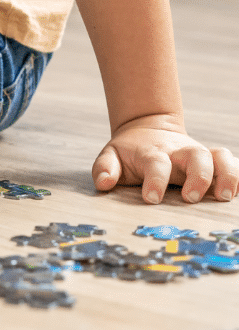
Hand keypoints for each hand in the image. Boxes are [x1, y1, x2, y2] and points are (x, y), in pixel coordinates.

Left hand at [93, 114, 238, 204]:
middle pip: (195, 156)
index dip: (154, 180)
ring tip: (224, 197)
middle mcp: (179, 153)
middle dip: (197, 176)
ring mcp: (198, 155)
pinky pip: (231, 162)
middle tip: (191, 198)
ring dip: (226, 175)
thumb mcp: (111, 156)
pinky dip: (238, 175)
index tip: (151, 198)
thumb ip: (105, 168)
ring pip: (218, 157)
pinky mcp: (212, 162)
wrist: (147, 131)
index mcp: (153, 153)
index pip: (155, 163)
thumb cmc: (129, 153)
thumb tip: (103, 183)